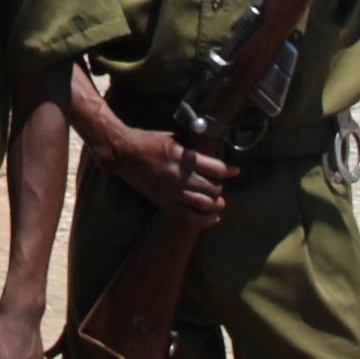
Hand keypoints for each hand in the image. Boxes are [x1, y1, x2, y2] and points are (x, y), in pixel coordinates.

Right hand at [97, 122, 230, 223]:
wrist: (124, 153)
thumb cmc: (149, 142)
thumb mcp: (174, 138)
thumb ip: (193, 148)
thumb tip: (214, 154)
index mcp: (183, 157)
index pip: (216, 169)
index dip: (229, 171)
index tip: (235, 171)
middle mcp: (179, 175)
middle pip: (212, 188)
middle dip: (219, 189)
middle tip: (218, 187)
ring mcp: (170, 191)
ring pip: (203, 203)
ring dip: (215, 204)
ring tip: (218, 203)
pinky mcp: (162, 202)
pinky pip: (188, 216)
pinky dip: (203, 219)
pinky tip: (213, 218)